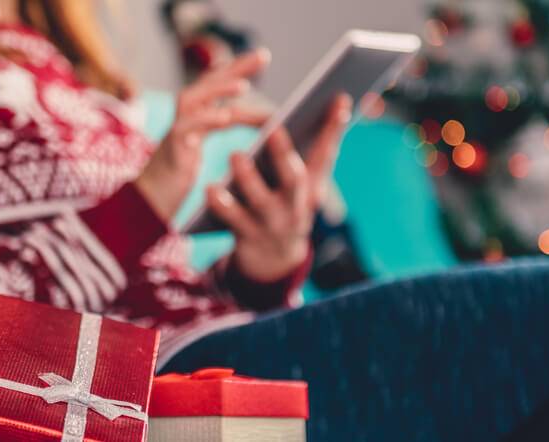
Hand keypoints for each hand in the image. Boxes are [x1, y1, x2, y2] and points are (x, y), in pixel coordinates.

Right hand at [135, 48, 270, 221]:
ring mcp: (175, 131)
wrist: (149, 202)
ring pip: (194, 100)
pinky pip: (186, 129)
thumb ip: (225, 124)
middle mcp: (183, 117)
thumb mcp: (204, 143)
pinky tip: (225, 116)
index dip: (238, 69)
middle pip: (209, 83)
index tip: (262, 56)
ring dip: (218, 90)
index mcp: (194, 114)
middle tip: (263, 55)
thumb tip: (266, 115)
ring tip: (244, 86)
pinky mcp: (171, 149)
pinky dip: (205, 120)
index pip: (218, 84)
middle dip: (235, 68)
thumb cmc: (178, 174)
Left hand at [207, 94, 352, 281]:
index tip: (339, 98)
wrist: (273, 260)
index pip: (326, 154)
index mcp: (312, 187)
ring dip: (249, 178)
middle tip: (274, 130)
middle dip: (285, 155)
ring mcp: (272, 223)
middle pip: (294, 181)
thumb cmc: (286, 205)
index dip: (334, 128)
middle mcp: (296, 205)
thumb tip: (333, 103)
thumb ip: (312, 150)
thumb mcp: (304, 184)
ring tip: (235, 154)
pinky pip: (232, 220)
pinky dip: (221, 205)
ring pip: (261, 201)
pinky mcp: (248, 236)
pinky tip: (209, 189)